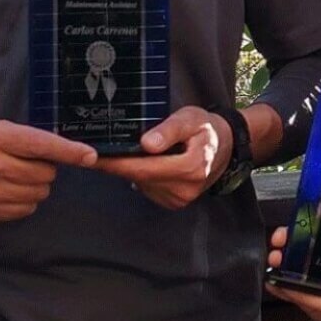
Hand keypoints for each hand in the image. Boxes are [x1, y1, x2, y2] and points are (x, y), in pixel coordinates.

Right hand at [0, 120, 97, 223]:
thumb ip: (25, 138)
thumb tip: (63, 150)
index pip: (40, 144)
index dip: (68, 151)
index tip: (89, 156)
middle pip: (45, 173)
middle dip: (46, 168)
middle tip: (29, 162)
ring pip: (38, 194)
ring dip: (36, 186)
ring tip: (16, 176)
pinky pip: (25, 210)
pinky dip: (24, 201)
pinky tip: (8, 190)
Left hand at [95, 106, 232, 208]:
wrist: (226, 146)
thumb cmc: (206, 128)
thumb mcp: (191, 118)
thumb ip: (169, 130)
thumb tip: (146, 144)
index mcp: (191, 167)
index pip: (144, 168)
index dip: (117, 163)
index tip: (94, 158)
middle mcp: (184, 188)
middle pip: (140, 177)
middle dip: (119, 164)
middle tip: (97, 150)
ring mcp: (180, 199)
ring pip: (142, 183)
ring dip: (131, 169)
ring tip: (125, 150)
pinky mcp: (175, 202)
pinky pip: (149, 188)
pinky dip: (142, 175)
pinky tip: (145, 161)